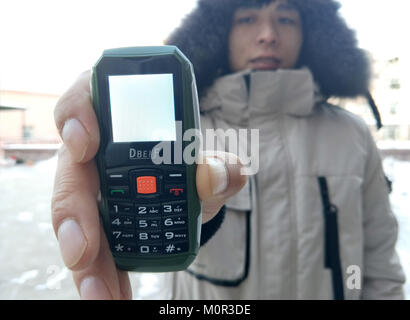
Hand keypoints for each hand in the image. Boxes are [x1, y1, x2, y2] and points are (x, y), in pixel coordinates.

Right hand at [51, 71, 246, 299]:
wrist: (186, 187)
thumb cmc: (187, 164)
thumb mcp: (205, 165)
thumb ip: (217, 167)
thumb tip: (219, 174)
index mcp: (115, 122)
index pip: (84, 102)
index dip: (76, 117)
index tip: (84, 145)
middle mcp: (94, 155)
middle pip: (72, 176)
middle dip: (74, 216)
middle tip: (82, 252)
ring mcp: (92, 190)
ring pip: (76, 221)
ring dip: (86, 261)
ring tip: (102, 294)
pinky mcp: (95, 221)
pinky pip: (92, 246)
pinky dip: (102, 272)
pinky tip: (114, 294)